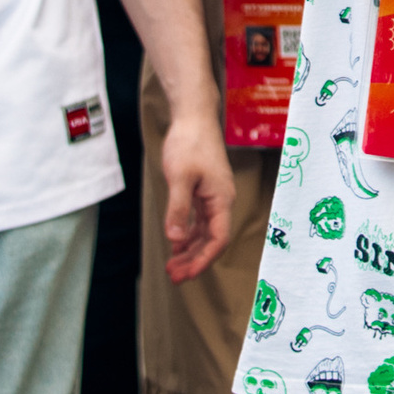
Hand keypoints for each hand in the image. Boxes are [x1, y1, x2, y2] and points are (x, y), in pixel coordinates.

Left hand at [160, 108, 235, 281]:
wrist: (194, 117)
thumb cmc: (190, 143)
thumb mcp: (180, 178)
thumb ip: (178, 209)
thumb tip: (174, 239)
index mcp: (221, 199)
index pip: (218, 239)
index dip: (203, 259)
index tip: (186, 274)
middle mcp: (221, 201)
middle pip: (212, 239)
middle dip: (194, 260)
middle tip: (174, 276)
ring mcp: (213, 196)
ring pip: (204, 232)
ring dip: (190, 249)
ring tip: (172, 265)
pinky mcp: (204, 191)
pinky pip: (199, 220)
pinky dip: (188, 234)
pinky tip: (176, 243)